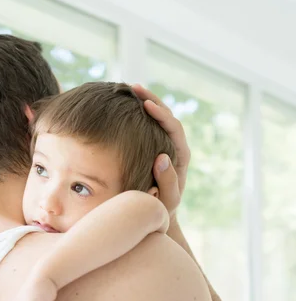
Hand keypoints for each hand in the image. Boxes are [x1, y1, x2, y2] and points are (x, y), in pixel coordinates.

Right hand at [132, 84, 190, 215]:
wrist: (158, 213)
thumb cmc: (162, 209)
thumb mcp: (167, 200)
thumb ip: (168, 182)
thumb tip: (162, 157)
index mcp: (179, 155)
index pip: (173, 127)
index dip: (161, 114)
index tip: (145, 104)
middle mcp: (172, 146)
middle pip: (165, 116)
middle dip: (151, 99)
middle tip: (134, 87)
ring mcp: (161, 145)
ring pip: (155, 119)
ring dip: (143, 102)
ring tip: (128, 90)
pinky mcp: (149, 147)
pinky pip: (144, 127)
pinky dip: (134, 115)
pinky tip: (120, 107)